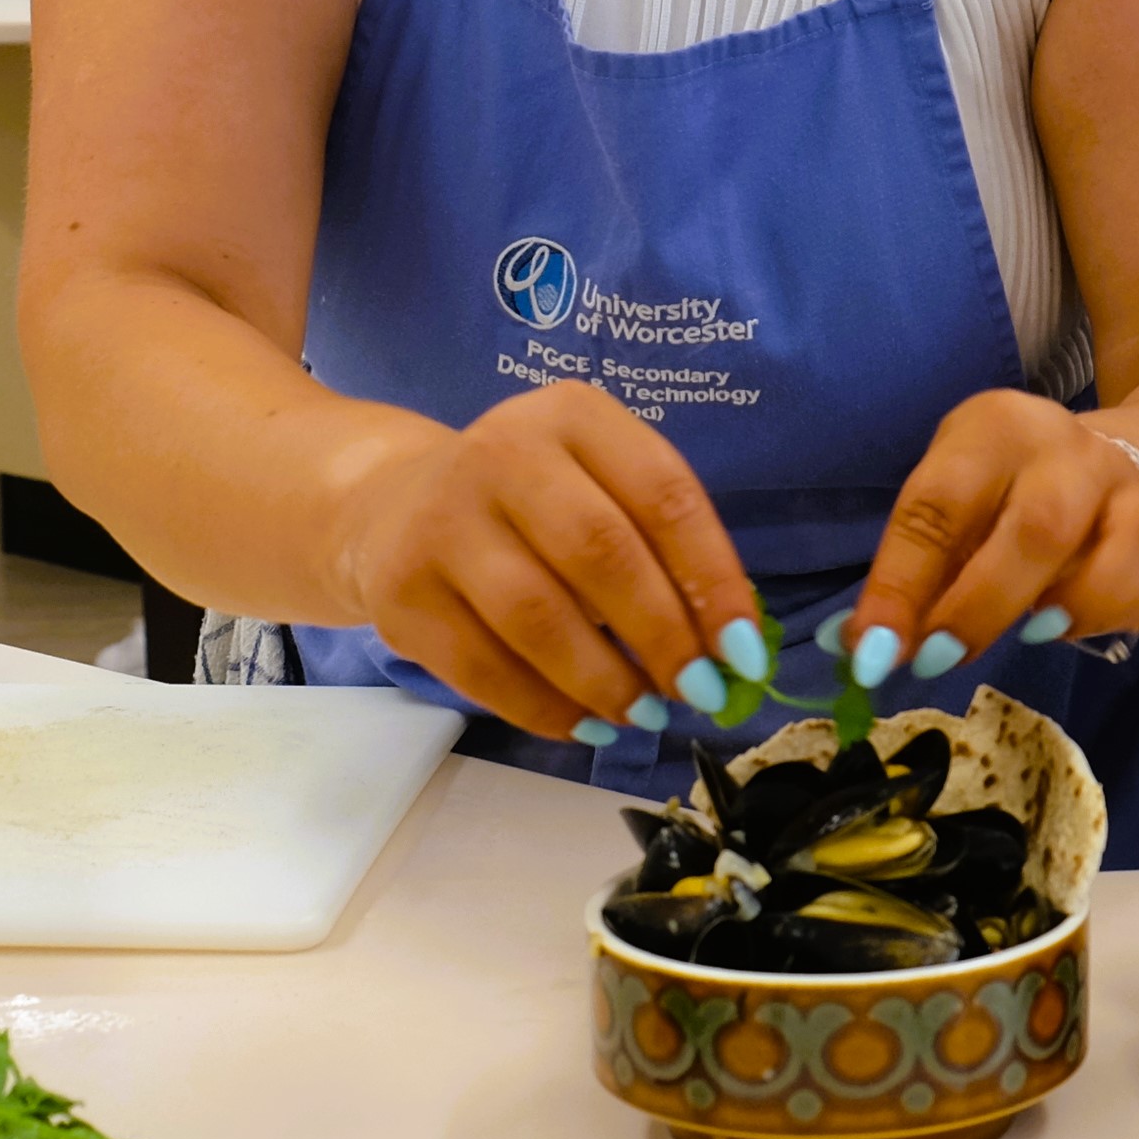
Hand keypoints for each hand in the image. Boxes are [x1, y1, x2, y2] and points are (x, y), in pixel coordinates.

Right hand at [333, 380, 759, 741]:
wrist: (394, 506)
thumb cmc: (533, 500)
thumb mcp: (598, 482)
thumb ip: (660, 543)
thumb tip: (728, 646)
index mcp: (574, 415)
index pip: (664, 496)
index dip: (712, 579)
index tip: (744, 650)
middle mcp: (502, 453)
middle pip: (602, 553)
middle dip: (663, 635)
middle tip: (699, 691)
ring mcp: (442, 521)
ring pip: (539, 618)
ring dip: (606, 680)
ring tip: (646, 715)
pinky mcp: (402, 593)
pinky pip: (483, 668)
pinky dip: (544, 708)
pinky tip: (585, 724)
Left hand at [844, 391, 1138, 678]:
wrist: (1119, 457)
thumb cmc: (1010, 501)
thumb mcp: (955, 511)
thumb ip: (916, 577)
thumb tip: (861, 650)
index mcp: (998, 430)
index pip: (940, 504)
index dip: (902, 583)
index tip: (877, 655)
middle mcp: (1075, 450)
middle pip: (1044, 522)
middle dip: (989, 601)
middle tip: (946, 657)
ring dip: (1093, 599)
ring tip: (1049, 628)